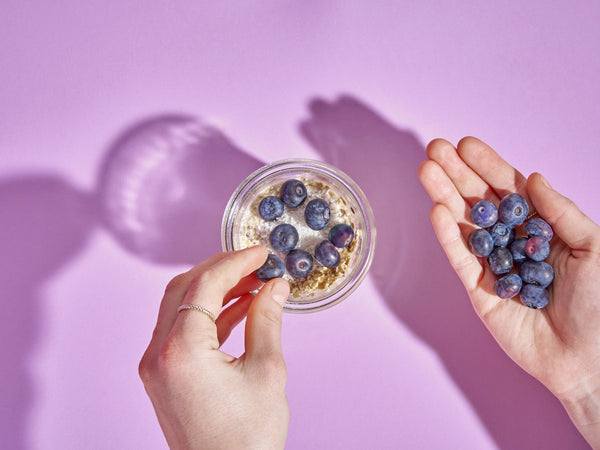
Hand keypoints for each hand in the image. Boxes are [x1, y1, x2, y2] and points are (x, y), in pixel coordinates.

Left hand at [139, 245, 289, 449]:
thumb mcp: (266, 372)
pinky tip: (241, 308)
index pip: (204, 285)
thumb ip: (267, 320)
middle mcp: (159, 354)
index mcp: (181, 352)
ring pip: (180, 306)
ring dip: (216, 290)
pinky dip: (210, 315)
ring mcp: (157, 365)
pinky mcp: (164, 375)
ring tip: (254, 284)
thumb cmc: (247, 439)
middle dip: (222, 269)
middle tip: (256, 263)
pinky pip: (183, 330)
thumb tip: (275, 287)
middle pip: (185, 288)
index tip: (261, 252)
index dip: (235, 262)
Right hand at [418, 137, 599, 447]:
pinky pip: (461, 258)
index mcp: (542, 229)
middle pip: (480, 201)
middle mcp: (514, 242)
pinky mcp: (478, 290)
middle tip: (434, 148)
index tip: (466, 144)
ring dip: (445, 196)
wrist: (589, 358)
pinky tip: (437, 210)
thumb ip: (561, 212)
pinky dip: (448, 235)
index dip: (488, 166)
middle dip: (457, 174)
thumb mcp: (593, 247)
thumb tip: (532, 178)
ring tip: (425, 170)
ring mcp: (493, 265)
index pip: (510, 190)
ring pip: (465, 225)